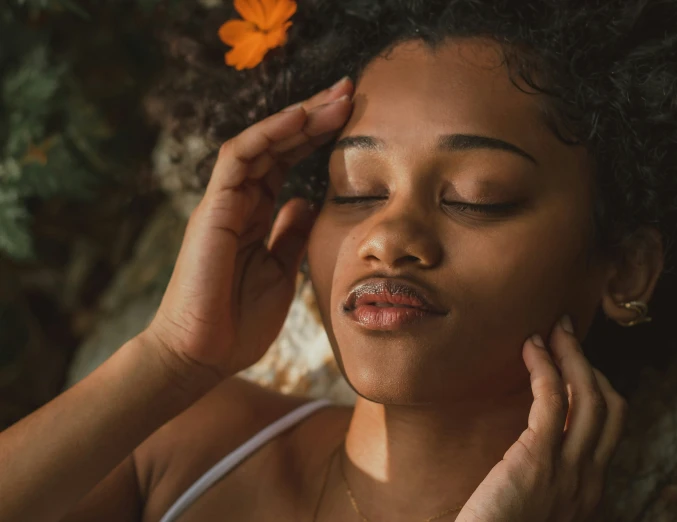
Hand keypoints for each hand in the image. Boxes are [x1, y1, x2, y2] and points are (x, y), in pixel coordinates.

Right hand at [142, 77, 353, 384]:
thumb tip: (307, 204)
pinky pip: (239, 158)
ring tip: (337, 98)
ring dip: (299, 117)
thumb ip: (290, 235)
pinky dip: (270, 134)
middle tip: (352, 91)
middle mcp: (239, 201)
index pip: (287, 162)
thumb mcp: (281, 272)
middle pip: (278, 145)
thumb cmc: (237, 323)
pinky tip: (301, 118)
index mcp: (256, 215)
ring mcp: (224, 202)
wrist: (202, 357)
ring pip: (261, 142)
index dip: (318, 137)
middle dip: (315, 116)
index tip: (355, 118)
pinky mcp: (213, 209)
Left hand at [456, 316, 627, 521]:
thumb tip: (530, 439)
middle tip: (565, 332)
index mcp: (586, 490)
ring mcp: (569, 472)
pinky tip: (531, 349)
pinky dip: (547, 367)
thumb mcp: (526, 500)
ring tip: (552, 329)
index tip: (571, 360)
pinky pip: (554, 400)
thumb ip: (536, 473)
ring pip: (589, 396)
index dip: (596, 385)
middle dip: (590, 362)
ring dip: (573, 355)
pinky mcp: (538, 461)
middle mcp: (588, 480)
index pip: (609, 426)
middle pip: (610, 405)